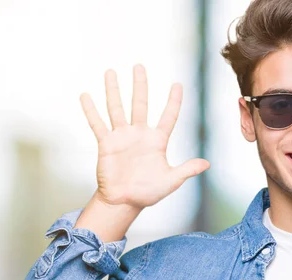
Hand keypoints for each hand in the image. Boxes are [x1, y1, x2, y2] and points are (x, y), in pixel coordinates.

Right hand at [79, 64, 209, 209]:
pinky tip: (85, 95)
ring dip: (113, 91)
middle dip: (140, 85)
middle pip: (140, 104)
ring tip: (111, 72)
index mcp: (157, 141)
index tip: (177, 84)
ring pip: (117, 108)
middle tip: (139, 66)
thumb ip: (186, 170)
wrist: (124, 202)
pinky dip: (91, 110)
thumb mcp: (171, 181)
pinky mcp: (106, 144)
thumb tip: (206, 164)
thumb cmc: (148, 193)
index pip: (168, 116)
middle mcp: (140, 135)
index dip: (173, 101)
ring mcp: (122, 137)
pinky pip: (97, 124)